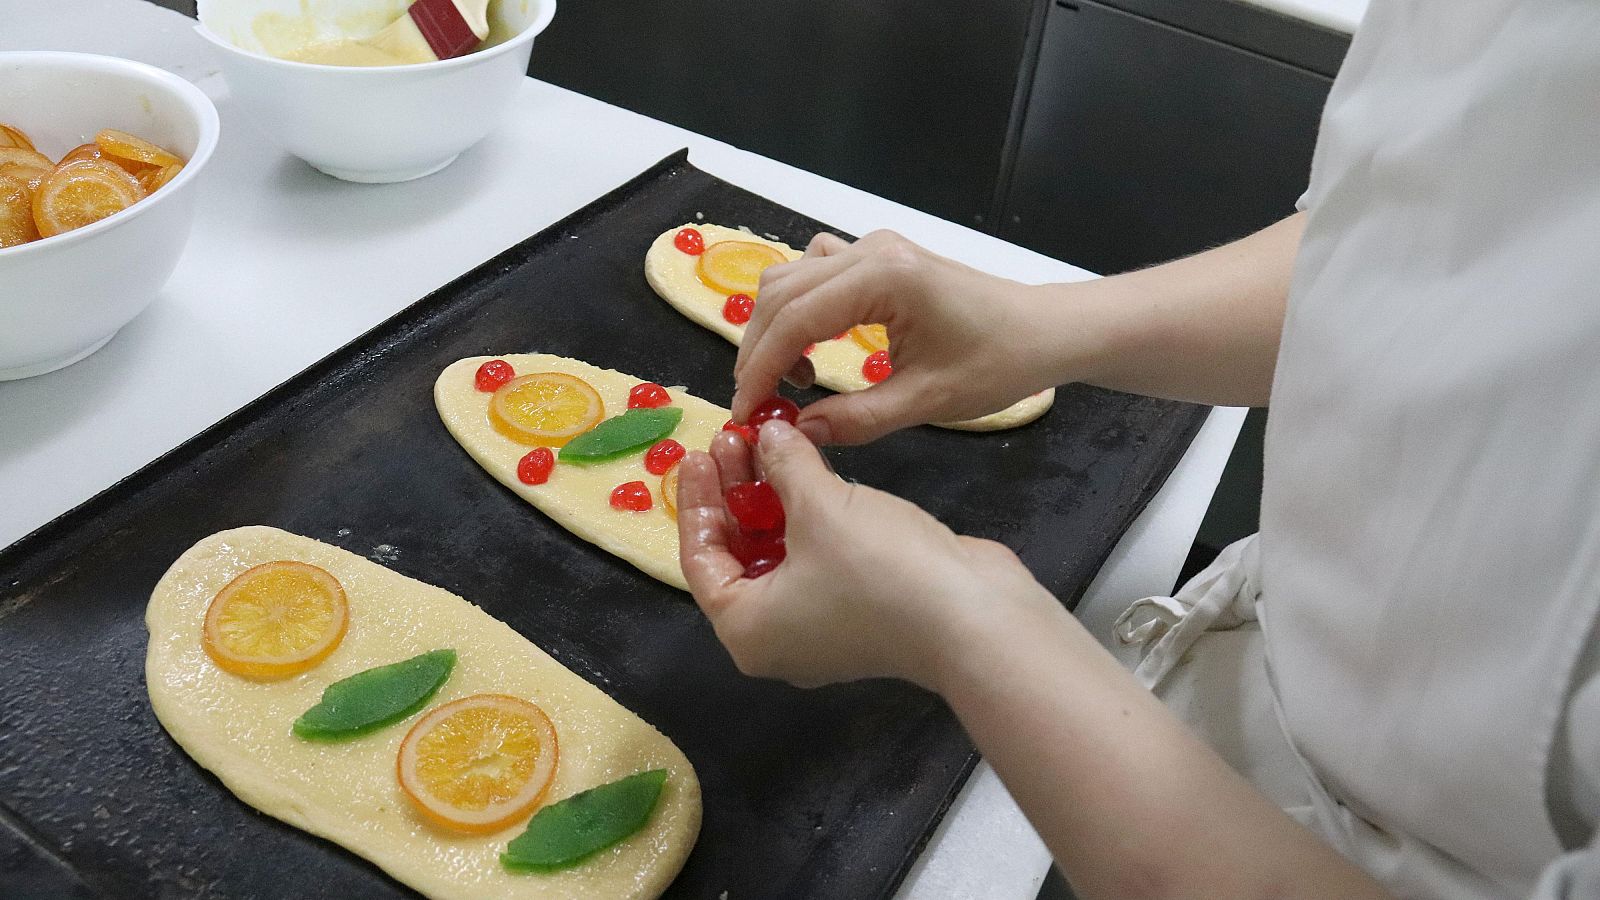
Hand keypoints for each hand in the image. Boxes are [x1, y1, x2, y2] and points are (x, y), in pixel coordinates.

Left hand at [675, 419, 1058, 689]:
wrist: (976, 618)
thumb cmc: (879, 569)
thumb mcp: (819, 507)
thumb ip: (783, 465)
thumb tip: (767, 434)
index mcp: (748, 629)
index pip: (700, 561)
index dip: (697, 501)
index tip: (699, 452)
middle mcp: (777, 636)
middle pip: (738, 555)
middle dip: (736, 493)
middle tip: (737, 437)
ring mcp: (823, 627)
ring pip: (781, 553)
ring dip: (774, 499)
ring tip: (771, 441)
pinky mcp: (861, 608)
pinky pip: (818, 558)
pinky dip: (810, 517)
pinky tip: (811, 469)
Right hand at [732, 230, 1059, 444]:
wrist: (1045, 330)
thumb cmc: (999, 362)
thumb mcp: (926, 401)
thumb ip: (856, 420)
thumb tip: (797, 435)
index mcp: (884, 278)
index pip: (795, 319)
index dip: (760, 368)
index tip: (746, 412)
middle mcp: (870, 251)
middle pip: (780, 292)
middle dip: (759, 349)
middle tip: (761, 404)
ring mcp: (873, 247)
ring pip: (791, 277)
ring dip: (777, 327)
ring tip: (795, 380)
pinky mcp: (879, 256)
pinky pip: (815, 272)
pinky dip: (800, 309)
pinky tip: (817, 347)